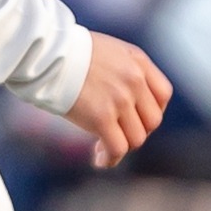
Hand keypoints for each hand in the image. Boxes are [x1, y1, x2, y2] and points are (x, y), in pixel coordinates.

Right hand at [59, 33, 170, 167]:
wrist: (46, 52)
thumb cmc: (67, 52)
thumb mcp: (108, 50)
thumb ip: (123, 69)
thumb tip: (126, 99)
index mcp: (137, 61)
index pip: (163, 94)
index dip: (152, 111)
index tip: (136, 118)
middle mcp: (134, 80)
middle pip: (153, 121)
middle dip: (137, 131)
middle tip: (117, 134)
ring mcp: (120, 99)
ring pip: (137, 138)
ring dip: (122, 147)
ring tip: (103, 148)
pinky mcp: (101, 117)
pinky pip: (117, 148)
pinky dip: (110, 159)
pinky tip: (100, 160)